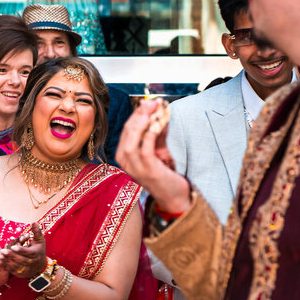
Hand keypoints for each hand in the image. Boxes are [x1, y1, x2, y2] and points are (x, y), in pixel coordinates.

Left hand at [0, 222, 46, 280]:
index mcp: (36, 254)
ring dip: (7, 261)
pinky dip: (6, 266)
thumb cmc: (39, 249)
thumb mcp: (40, 240)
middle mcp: (33, 263)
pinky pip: (13, 271)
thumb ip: (36, 231)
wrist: (41, 265)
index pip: (28, 253)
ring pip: (16, 266)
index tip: (13, 246)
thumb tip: (34, 222)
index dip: (21, 250)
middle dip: (11, 255)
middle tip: (2, 250)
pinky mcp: (22, 274)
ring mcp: (28, 270)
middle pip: (21, 260)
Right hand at [116, 100, 190, 214]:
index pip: (127, 129)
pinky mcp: (147, 171)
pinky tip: (157, 125)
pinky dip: (150, 135)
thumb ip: (158, 134)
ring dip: (142, 123)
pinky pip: (145, 150)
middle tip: (152, 102)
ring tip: (152, 110)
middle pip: (128, 132)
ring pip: (132, 141)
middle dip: (140, 114)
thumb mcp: (159, 151)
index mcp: (125, 155)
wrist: (174, 197)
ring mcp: (135, 168)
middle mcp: (126, 162)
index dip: (138, 114)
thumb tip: (161, 114)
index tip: (149, 102)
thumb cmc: (165, 175)